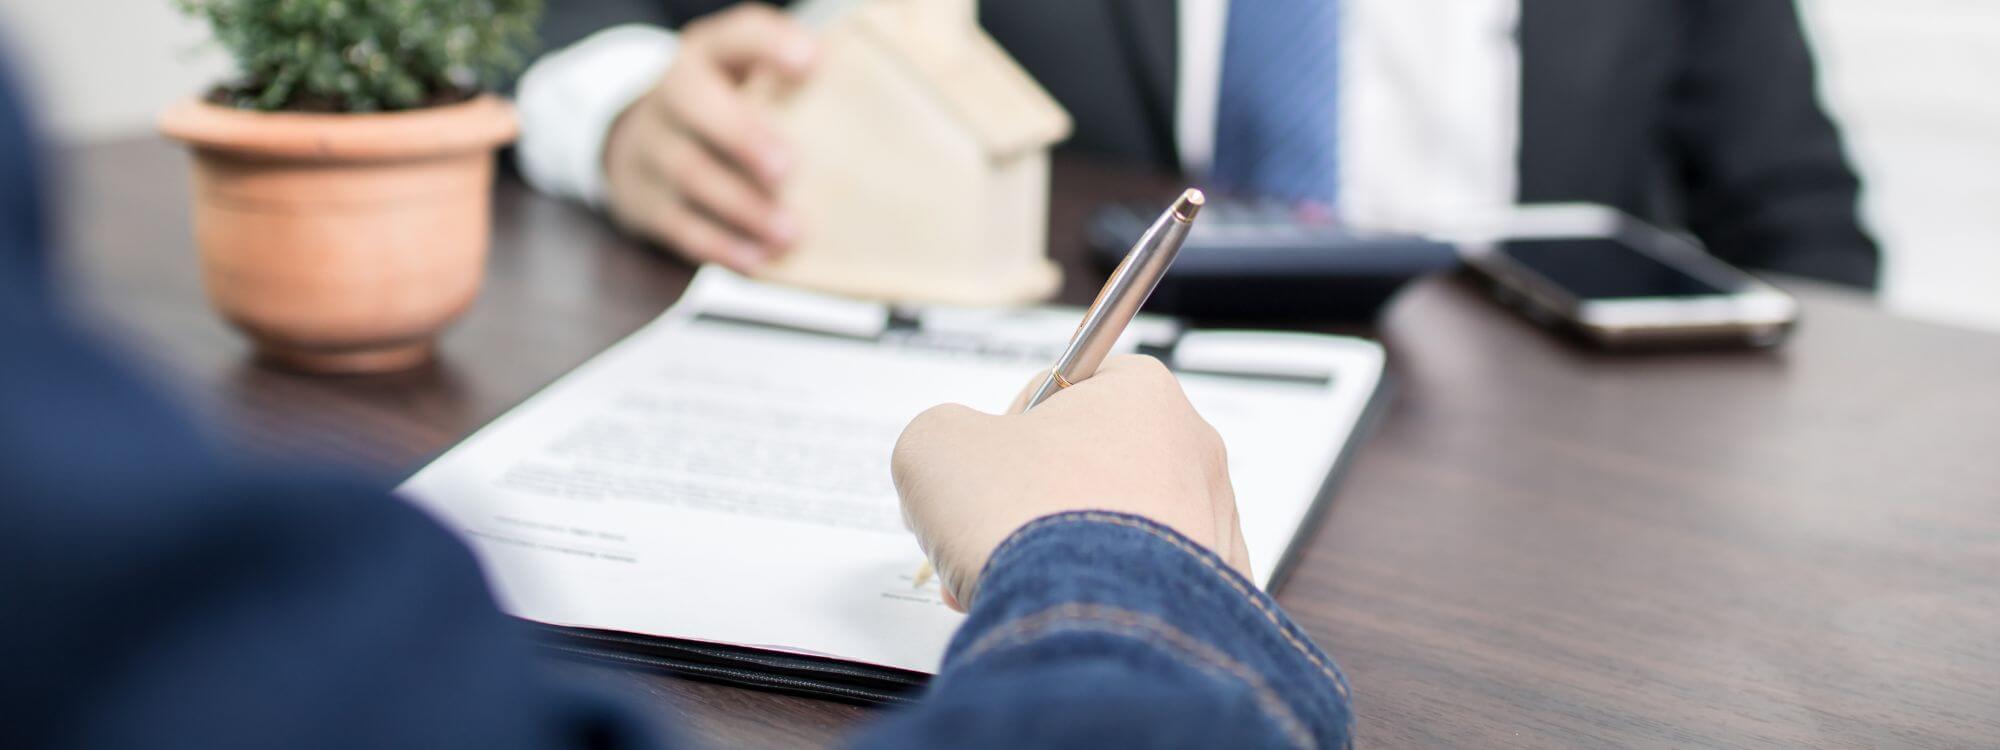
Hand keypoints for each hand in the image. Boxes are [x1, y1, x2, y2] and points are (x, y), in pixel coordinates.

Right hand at [603, 4, 814, 271]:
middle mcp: (670, 95)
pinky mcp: (643, 202)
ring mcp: (649, 149)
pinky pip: (678, 227)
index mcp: (705, 56)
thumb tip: (838, 76)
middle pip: (694, 103)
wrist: (635, 146)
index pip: (736, 36)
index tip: (811, 61)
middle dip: (742, 136)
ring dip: (742, 206)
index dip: (770, 44)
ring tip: (789, 232)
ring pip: (689, 174)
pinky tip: (759, 259)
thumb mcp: (740, 74)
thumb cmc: (717, 108)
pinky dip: (721, 246)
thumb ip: (783, 73)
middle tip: (787, 168)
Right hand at [892, 356, 1249, 610]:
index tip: (990, 465)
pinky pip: (1146, 581)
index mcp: (1142, 393)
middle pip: (1090, 462)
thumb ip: (940, 430)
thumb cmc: (1029, 525)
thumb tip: (948, 451)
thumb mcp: (935, 446)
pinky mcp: (1216, 592)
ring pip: (1117, 525)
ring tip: (1014, 580)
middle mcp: (1192, 451)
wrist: (1088, 628)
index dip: (1013, 426)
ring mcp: (1210, 523)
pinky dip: (1103, 593)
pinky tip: (1062, 608)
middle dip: (1030, 500)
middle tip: (990, 533)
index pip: (1067, 388)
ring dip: (1059, 548)